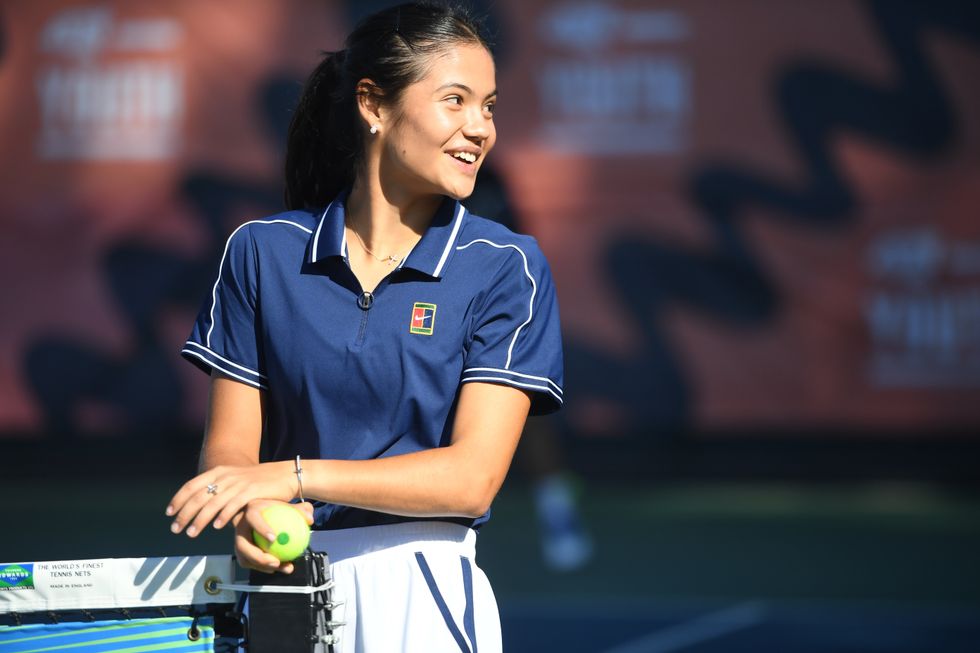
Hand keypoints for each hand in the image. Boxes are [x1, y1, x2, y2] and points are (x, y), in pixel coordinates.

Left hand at [165, 462, 296, 537]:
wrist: (284, 475)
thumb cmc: (258, 482)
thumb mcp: (234, 480)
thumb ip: (218, 488)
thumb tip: (198, 504)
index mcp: (219, 472)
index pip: (191, 485)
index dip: (178, 499)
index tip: (169, 513)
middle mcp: (226, 476)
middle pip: (198, 496)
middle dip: (184, 514)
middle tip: (175, 529)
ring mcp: (238, 483)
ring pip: (212, 503)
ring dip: (199, 520)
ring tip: (191, 534)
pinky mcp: (251, 491)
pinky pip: (233, 505)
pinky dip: (223, 516)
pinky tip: (216, 527)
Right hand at [234, 499, 314, 574]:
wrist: (262, 512)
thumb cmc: (277, 508)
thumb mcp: (289, 506)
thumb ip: (301, 510)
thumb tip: (310, 519)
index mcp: (251, 511)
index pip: (253, 519)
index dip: (261, 528)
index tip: (274, 538)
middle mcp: (240, 526)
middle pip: (242, 545)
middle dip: (258, 557)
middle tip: (276, 562)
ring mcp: (239, 540)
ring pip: (244, 558)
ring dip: (262, 566)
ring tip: (281, 568)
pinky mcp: (240, 551)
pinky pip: (249, 562)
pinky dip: (262, 567)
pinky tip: (278, 568)